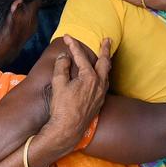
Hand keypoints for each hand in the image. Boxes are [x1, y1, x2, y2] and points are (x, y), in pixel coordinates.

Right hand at [36, 36, 111, 156]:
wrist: (68, 129)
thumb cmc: (62, 107)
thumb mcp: (58, 84)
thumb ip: (62, 67)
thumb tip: (65, 56)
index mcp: (89, 77)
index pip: (81, 57)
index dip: (73, 45)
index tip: (67, 37)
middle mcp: (99, 84)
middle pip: (104, 62)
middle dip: (105, 49)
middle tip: (107, 40)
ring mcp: (101, 93)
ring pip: (107, 73)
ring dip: (106, 62)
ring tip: (106, 56)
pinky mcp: (100, 102)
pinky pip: (105, 83)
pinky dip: (104, 75)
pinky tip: (101, 76)